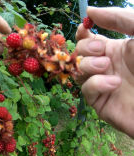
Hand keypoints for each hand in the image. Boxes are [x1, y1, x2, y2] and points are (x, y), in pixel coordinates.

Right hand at [76, 7, 133, 136]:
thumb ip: (119, 19)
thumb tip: (90, 11)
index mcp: (114, 50)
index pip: (87, 39)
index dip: (82, 33)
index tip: (85, 28)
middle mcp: (106, 66)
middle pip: (79, 53)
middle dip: (85, 48)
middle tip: (100, 49)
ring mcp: (102, 83)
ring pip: (78, 71)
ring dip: (88, 65)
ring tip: (106, 65)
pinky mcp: (101, 102)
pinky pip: (87, 90)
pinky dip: (96, 84)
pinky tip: (114, 84)